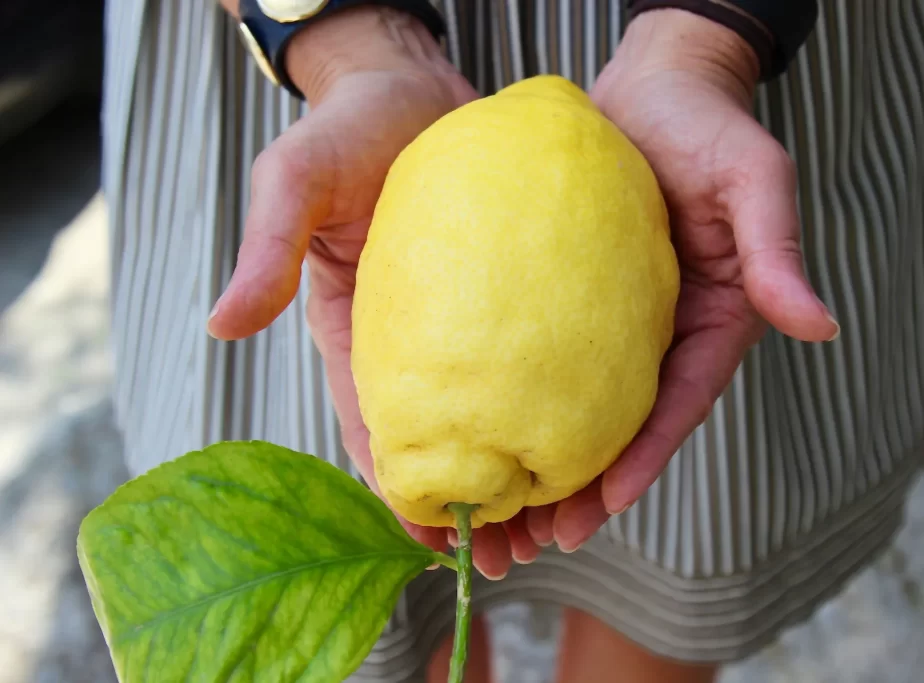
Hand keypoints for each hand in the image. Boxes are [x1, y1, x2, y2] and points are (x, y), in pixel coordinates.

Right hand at [205, 8, 527, 577]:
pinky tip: (602, 433)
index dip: (403, 487)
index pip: (379, 426)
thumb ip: (267, 246)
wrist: (416, 81)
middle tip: (515, 554)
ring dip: (532, 471)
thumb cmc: (351, 128)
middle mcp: (425, 336)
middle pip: (453, 436)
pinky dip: (567, 400)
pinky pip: (547, 353)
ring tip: (566, 521)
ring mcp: (477, 318)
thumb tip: (220, 325)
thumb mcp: (296, 180)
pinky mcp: (523, 290)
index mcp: (364, 331)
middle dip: (478, 502)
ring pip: (506, 410)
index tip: (433, 541)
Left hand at [531, 10, 839, 550]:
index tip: (599, 507)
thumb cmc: (707, 125)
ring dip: (540, 466)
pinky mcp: (564, 299)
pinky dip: (511, 401)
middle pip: (619, 427)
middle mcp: (656, 334)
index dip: (641, 460)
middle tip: (535, 542)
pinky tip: (472, 430)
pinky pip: (537, 358)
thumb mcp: (754, 178)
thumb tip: (819, 325)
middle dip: (582, 490)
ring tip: (497, 520)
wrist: (652, 86)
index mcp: (708, 321)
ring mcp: (609, 321)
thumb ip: (777, 249)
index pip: (676, 405)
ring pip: (573, 408)